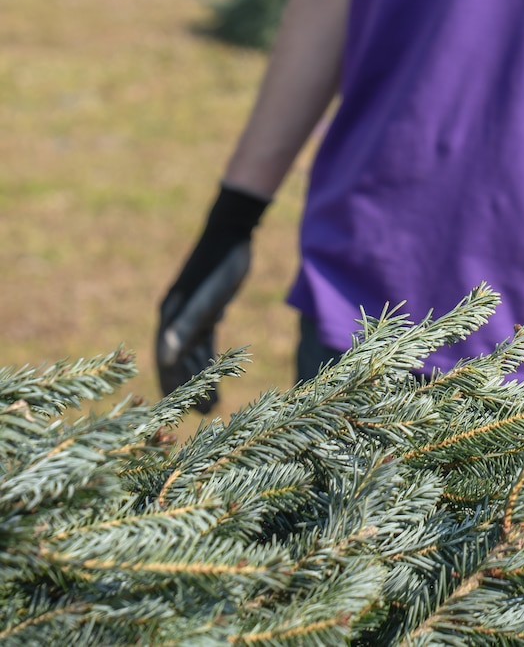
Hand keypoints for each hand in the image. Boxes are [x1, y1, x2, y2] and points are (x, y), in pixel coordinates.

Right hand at [157, 186, 268, 410]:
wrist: (234, 233)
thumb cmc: (221, 265)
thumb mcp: (208, 298)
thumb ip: (187, 326)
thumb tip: (165, 358)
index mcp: (170, 317)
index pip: (165, 360)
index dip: (171, 386)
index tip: (179, 411)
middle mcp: (174, 319)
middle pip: (177, 362)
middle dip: (187, 389)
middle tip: (204, 414)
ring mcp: (189, 316)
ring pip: (191, 356)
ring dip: (200, 379)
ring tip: (214, 404)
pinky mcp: (206, 312)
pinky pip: (204, 343)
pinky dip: (209, 361)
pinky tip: (218, 377)